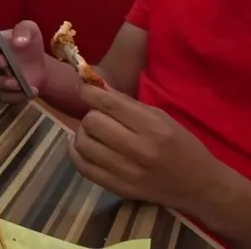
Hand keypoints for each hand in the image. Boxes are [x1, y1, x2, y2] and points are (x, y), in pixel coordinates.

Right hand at [0, 20, 45, 102]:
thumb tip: (18, 41)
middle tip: (4, 62)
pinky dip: (17, 96)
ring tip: (18, 83)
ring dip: (3, 82)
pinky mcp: (3, 91)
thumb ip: (25, 30)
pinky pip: (4, 96)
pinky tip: (30, 92)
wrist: (40, 68)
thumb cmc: (30, 46)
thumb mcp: (31, 31)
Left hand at [69, 84, 215, 213]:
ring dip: (83, 134)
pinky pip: (83, 168)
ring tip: (92, 133)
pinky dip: (75, 153)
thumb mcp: (162, 118)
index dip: (88, 92)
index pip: (108, 104)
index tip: (84, 89)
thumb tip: (95, 87)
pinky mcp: (119, 189)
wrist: (201, 186)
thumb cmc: (183, 145)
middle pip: (92, 123)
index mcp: (153, 128)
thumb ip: (127, 103)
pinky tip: (81, 146)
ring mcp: (128, 173)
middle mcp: (140, 150)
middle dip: (90, 115)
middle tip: (98, 117)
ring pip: (84, 144)